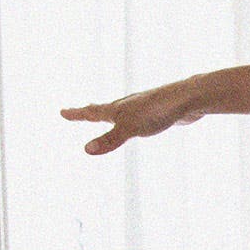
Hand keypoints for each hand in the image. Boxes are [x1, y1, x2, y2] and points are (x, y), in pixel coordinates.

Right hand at [61, 80, 198, 154]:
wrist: (188, 99)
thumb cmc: (157, 111)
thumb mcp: (130, 129)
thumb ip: (110, 140)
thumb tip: (86, 150)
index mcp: (118, 109)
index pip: (91, 112)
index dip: (76, 114)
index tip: (62, 112)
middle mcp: (127, 105)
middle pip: (104, 109)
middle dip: (90, 112)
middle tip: (80, 112)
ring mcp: (143, 107)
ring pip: (123, 111)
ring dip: (112, 114)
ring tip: (108, 116)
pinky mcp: (158, 111)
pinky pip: (140, 116)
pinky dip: (132, 119)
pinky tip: (142, 120)